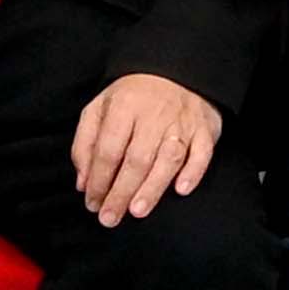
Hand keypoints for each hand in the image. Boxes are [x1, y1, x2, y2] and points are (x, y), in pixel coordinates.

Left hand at [71, 70, 219, 224]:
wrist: (175, 71)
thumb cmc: (133, 97)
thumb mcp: (100, 107)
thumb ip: (85, 143)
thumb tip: (83, 182)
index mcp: (125, 106)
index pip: (108, 149)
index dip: (98, 179)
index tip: (92, 202)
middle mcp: (154, 114)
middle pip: (137, 159)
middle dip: (121, 192)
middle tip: (109, 218)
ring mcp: (182, 122)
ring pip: (168, 159)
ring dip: (152, 187)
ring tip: (137, 211)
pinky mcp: (205, 130)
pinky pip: (202, 153)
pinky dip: (193, 172)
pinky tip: (181, 190)